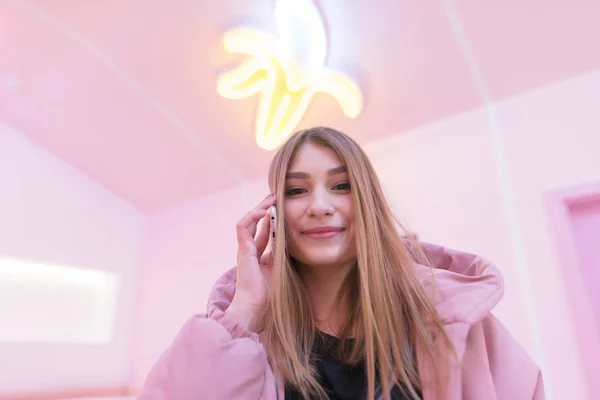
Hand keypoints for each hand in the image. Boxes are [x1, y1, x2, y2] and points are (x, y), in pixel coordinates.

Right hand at [226, 194, 275, 331]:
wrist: (255, 308)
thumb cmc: (269, 296)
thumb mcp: (282, 271)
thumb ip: (287, 259)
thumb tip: (301, 248)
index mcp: (259, 256)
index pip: (265, 232)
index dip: (272, 220)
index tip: (282, 209)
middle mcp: (250, 251)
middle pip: (255, 224)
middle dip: (264, 209)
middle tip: (275, 197)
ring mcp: (244, 249)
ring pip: (248, 221)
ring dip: (258, 208)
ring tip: (269, 199)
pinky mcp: (242, 250)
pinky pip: (243, 227)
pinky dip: (252, 216)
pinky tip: (263, 211)